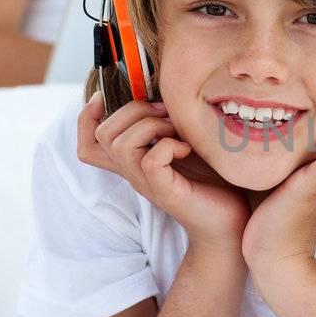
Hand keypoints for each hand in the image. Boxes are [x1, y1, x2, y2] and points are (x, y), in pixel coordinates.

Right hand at [77, 93, 248, 248]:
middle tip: (167, 116)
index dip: (85, 118)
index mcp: (134, 161)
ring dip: (150, 126)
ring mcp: (147, 183)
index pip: (89, 144)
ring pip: (120, 144)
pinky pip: (149, 161)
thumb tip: (166, 94)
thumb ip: (170, 124)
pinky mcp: (165, 191)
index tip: (105, 99)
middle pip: (104, 135)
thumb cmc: (214, 181)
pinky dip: (168, 146)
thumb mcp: (188, 143)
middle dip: (133, 111)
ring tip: (176, 133)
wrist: (230, 222)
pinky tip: (186, 149)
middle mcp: (134, 172)